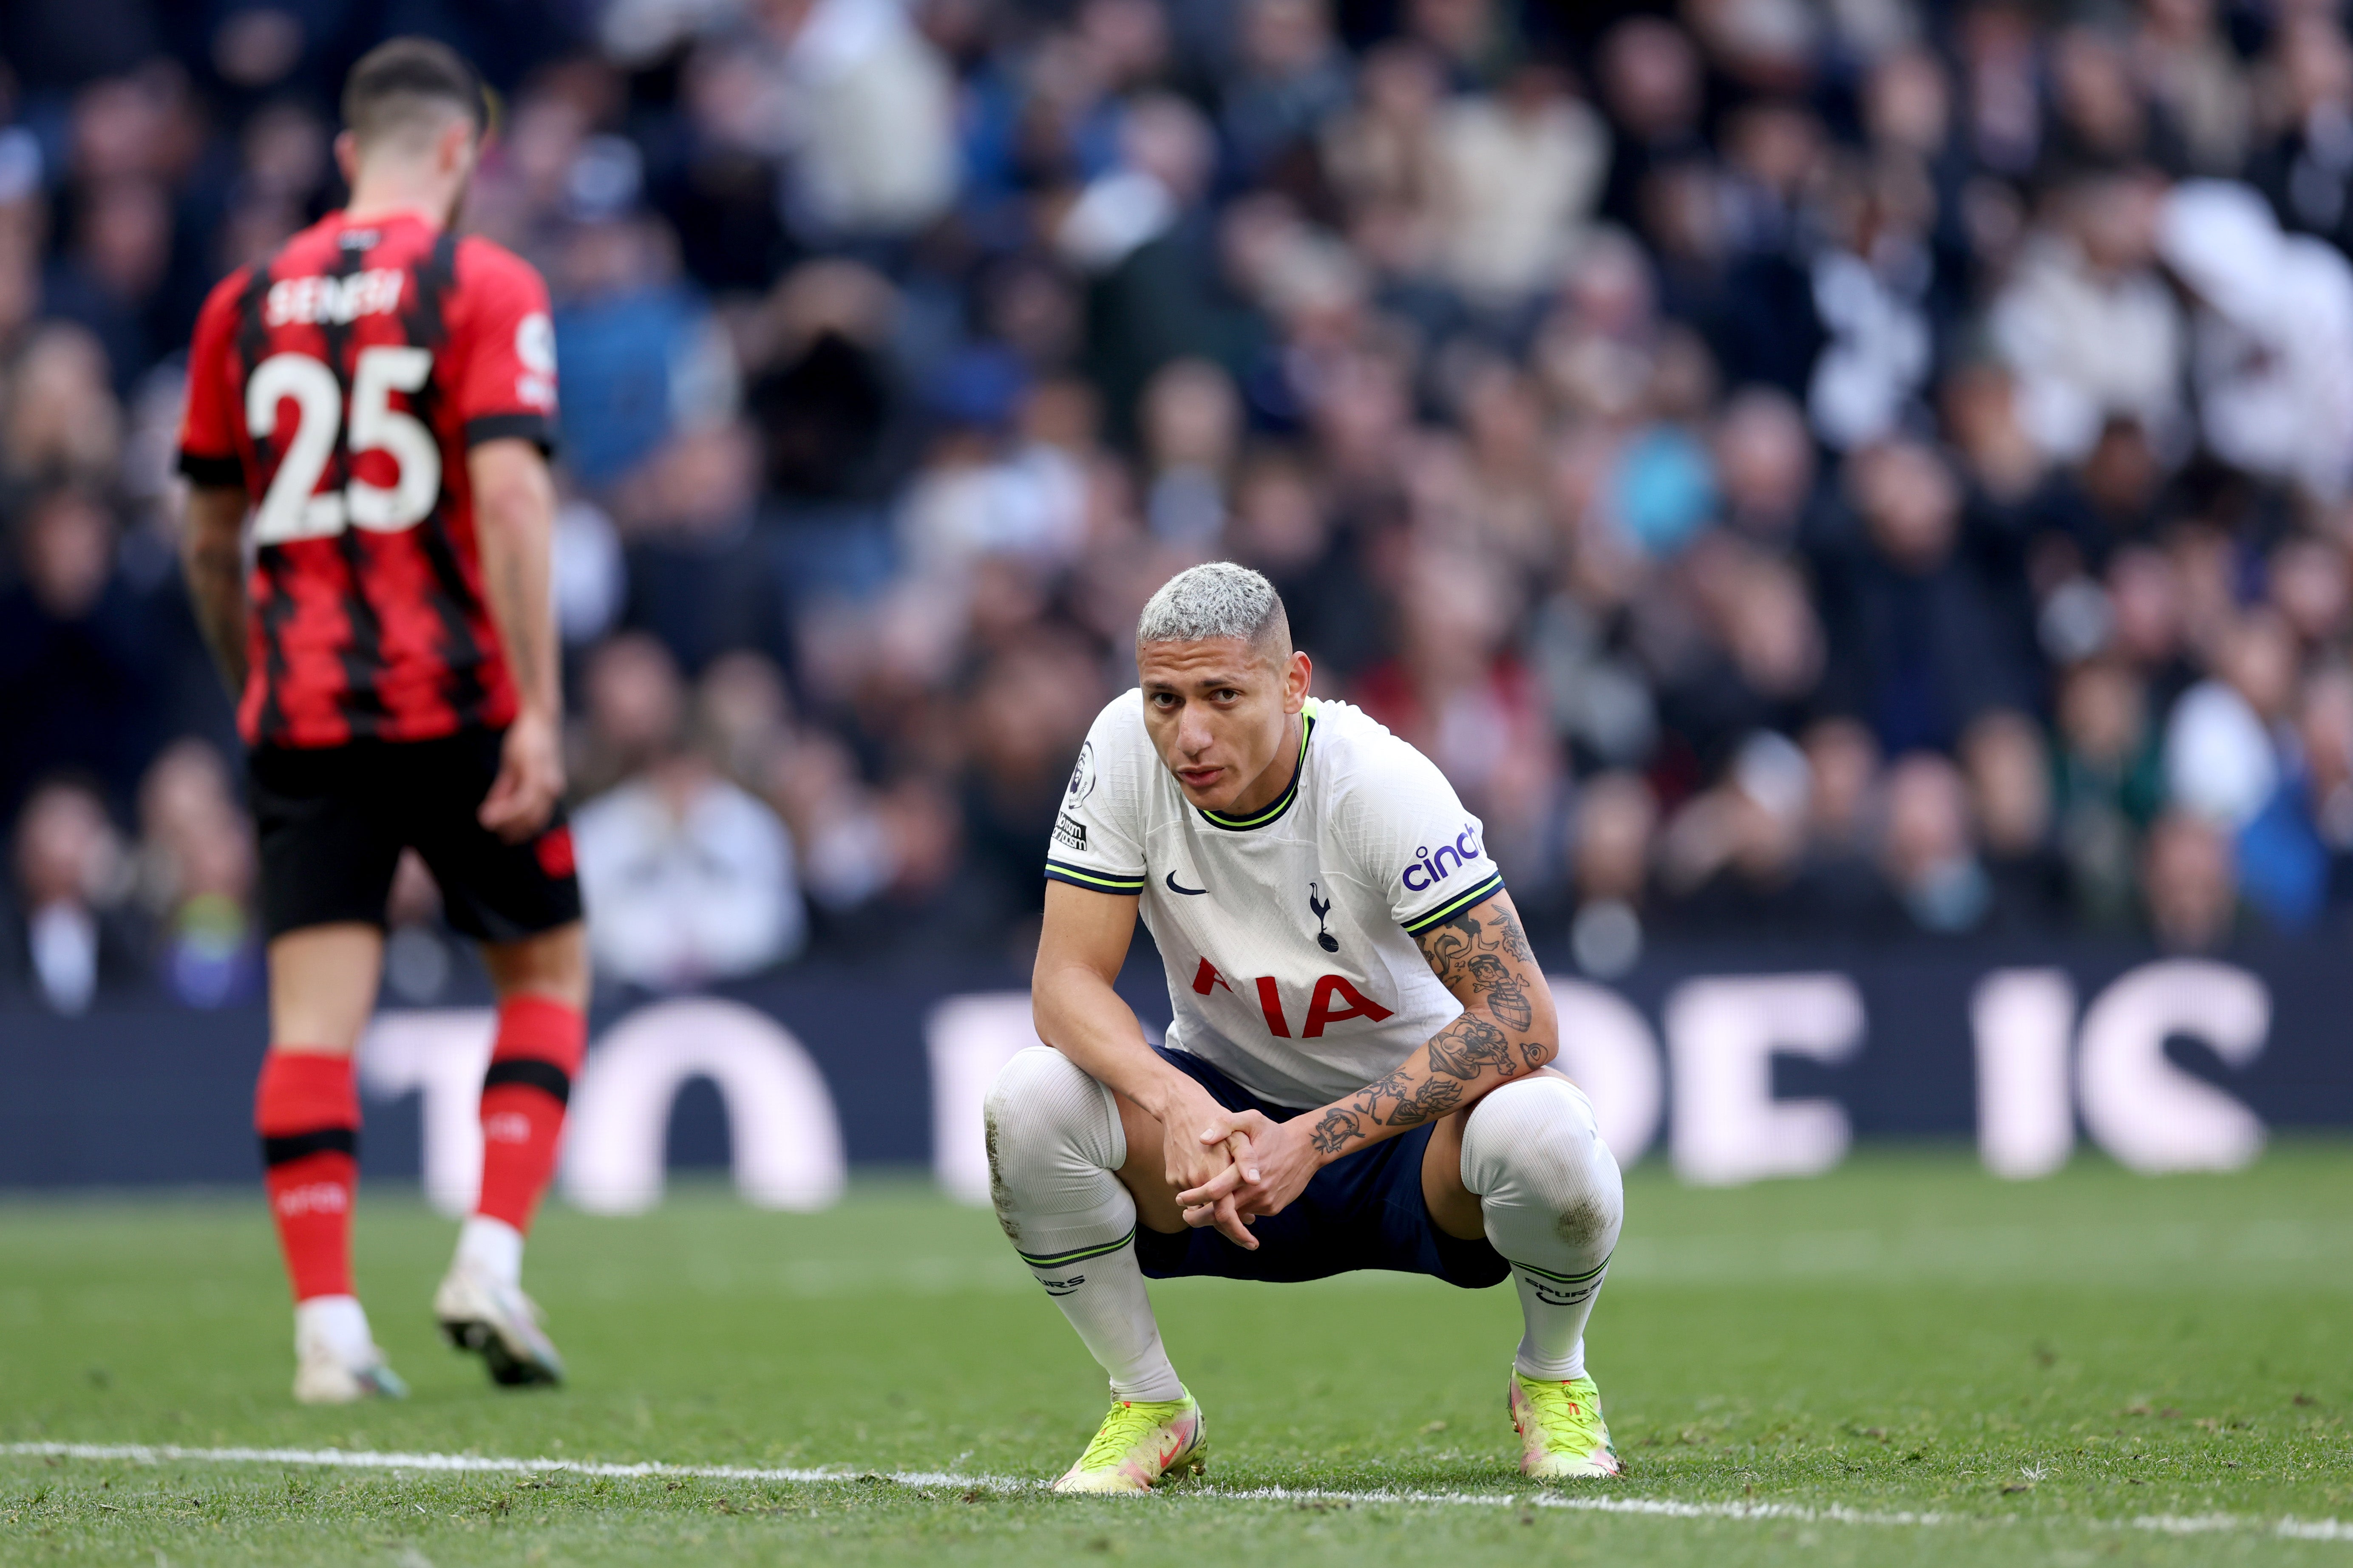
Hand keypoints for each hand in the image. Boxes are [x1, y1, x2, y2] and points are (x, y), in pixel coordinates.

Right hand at [479, 708, 565, 842]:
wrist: (538, 719)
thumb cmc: (527, 742)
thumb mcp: (513, 768)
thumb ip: (506, 789)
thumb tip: (492, 808)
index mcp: (549, 789)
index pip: (537, 818)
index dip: (521, 831)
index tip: (505, 838)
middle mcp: (551, 789)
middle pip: (533, 820)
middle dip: (513, 830)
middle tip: (496, 834)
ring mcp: (545, 781)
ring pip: (526, 812)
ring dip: (505, 821)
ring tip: (487, 822)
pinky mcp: (535, 773)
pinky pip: (522, 800)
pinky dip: (505, 810)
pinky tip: (490, 812)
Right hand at [1155, 1080, 1259, 1249]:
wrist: (1181, 1107)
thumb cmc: (1216, 1117)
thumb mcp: (1240, 1132)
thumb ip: (1248, 1158)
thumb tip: (1256, 1181)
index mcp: (1217, 1174)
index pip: (1226, 1215)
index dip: (1239, 1233)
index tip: (1251, 1244)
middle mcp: (1197, 1182)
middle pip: (1213, 1218)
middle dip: (1229, 1229)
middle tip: (1247, 1233)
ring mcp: (1182, 1181)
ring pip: (1202, 1206)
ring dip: (1216, 1209)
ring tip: (1234, 1201)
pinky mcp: (1173, 1177)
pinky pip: (1190, 1193)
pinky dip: (1203, 1193)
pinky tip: (1213, 1179)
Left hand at [1177, 1110, 1317, 1231]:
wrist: (1306, 1147)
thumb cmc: (1272, 1132)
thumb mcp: (1250, 1120)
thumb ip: (1225, 1124)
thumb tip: (1203, 1138)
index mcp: (1245, 1170)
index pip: (1214, 1191)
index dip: (1194, 1197)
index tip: (1179, 1199)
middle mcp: (1256, 1190)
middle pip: (1221, 1213)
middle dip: (1199, 1217)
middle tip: (1186, 1214)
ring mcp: (1265, 1202)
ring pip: (1235, 1217)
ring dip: (1217, 1217)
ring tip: (1202, 1209)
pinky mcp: (1273, 1208)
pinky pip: (1249, 1214)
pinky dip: (1236, 1212)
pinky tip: (1228, 1204)